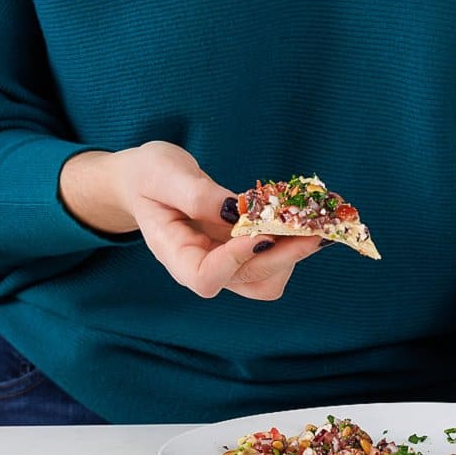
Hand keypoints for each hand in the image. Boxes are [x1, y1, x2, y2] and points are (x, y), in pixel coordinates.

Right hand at [65, 141, 324, 300]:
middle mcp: (200, 264)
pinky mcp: (239, 250)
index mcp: (174, 251)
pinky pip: (269, 260)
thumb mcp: (162, 174)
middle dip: (282, 257)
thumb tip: (236, 211)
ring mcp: (222, 260)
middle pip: (246, 281)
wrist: (143, 179)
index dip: (234, 261)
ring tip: (311, 224)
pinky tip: (299, 219)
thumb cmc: (146, 175)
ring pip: (264, 280)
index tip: (260, 232)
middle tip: (312, 229)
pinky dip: (289, 244)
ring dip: (291, 257)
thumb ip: (195, 194)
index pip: (204, 277)